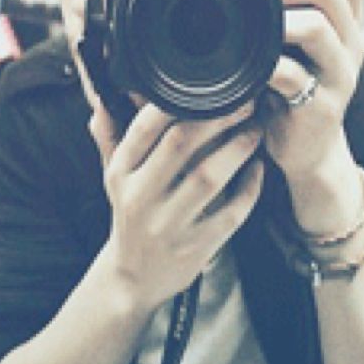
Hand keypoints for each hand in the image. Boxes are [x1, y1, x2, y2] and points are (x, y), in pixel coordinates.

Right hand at [89, 100, 262, 308]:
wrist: (133, 277)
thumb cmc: (130, 214)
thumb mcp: (114, 177)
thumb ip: (111, 136)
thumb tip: (104, 97)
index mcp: (121, 174)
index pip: (144, 128)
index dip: (176, 103)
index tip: (206, 86)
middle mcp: (140, 197)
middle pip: (180, 145)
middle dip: (216, 118)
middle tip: (244, 103)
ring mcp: (168, 225)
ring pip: (208, 177)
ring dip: (238, 149)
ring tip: (255, 129)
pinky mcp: (195, 247)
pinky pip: (230, 213)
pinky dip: (249, 188)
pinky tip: (258, 168)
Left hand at [261, 0, 363, 232]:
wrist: (309, 148)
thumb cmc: (295, 89)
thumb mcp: (298, 46)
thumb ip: (286, 12)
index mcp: (346, 22)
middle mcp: (350, 44)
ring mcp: (340, 75)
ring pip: (318, 28)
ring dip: (279, 17)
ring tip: (254, 22)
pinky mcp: (321, 106)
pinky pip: (292, 75)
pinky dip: (266, 65)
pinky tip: (251, 66)